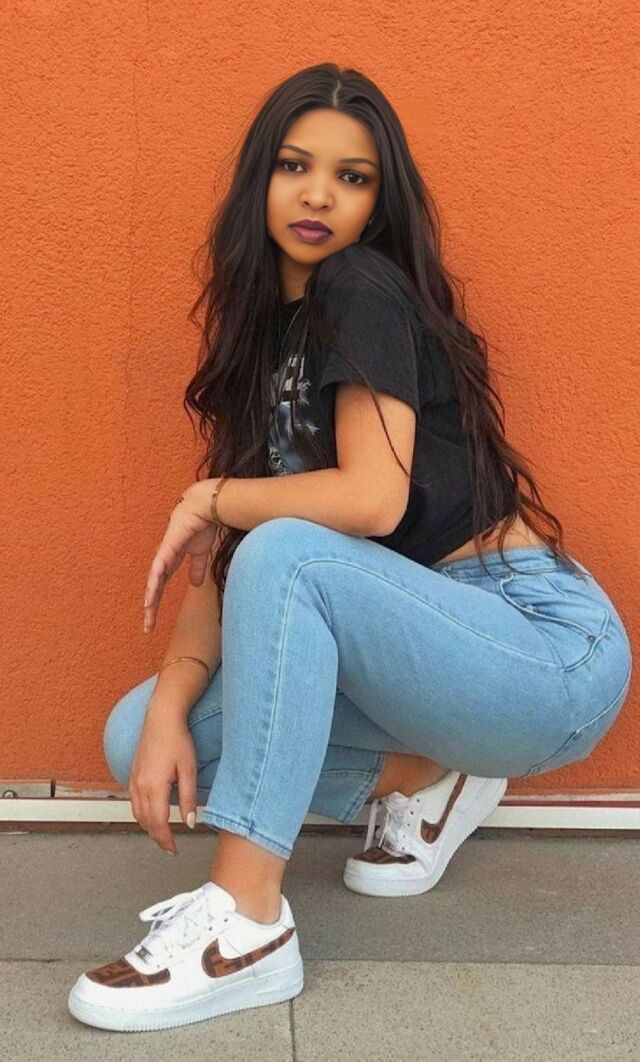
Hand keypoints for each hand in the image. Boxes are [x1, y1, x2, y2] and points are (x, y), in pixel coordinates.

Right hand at [129, 706, 197, 854]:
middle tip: (170, 846)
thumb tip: (190, 823)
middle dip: (157, 837)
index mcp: (154, 787)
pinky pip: (133, 802)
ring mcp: (133, 780)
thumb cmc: (178, 740)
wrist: (161, 718)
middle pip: (145, 822)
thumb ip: (188, 798)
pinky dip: (141, 814)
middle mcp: (139, 786)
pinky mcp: (132, 774)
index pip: (158, 823)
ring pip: (137, 814)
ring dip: (148, 827)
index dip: (166, 840)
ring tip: (162, 834)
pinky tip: (151, 814)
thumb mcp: (189, 769)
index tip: (174, 850)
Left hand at [143, 479, 222, 633]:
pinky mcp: (167, 548)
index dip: (156, 603)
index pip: (160, 587)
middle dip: (151, 608)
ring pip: (153, 582)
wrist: (205, 508)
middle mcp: (163, 560)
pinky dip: (154, 582)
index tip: (153, 620)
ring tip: (147, 614)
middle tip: (147, 628)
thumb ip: (197, 568)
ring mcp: (163, 554)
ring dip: (150, 599)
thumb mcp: (201, 553)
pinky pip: (159, 568)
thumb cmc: (201, 526)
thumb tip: (196, 584)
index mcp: (171, 562)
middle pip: (153, 589)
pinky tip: (150, 594)